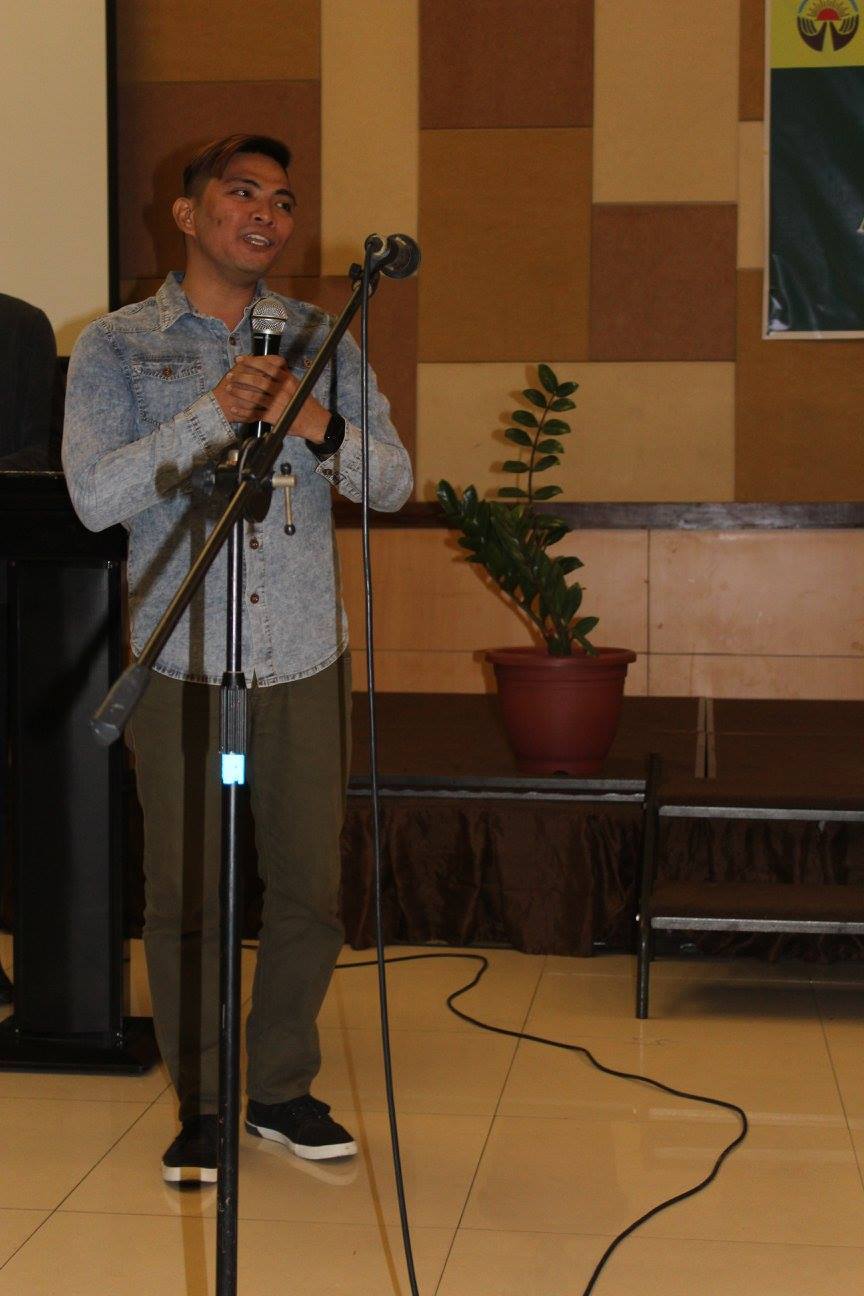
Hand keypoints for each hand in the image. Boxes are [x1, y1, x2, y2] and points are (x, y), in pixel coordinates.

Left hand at [212, 355, 329, 441]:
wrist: (315, 422)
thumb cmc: (305, 403)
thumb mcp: (298, 384)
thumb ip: (285, 375)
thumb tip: (273, 363)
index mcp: (288, 380)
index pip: (267, 366)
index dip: (251, 362)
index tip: (240, 360)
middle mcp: (282, 391)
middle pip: (257, 380)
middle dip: (241, 377)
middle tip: (230, 375)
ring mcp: (278, 405)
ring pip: (253, 396)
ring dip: (238, 392)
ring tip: (229, 389)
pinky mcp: (274, 418)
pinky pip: (255, 414)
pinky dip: (242, 412)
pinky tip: (234, 409)